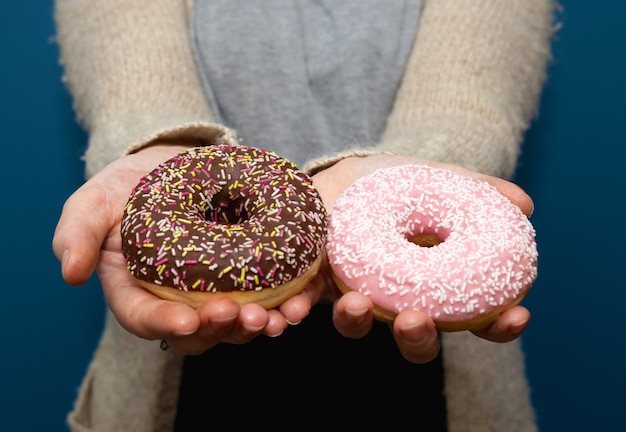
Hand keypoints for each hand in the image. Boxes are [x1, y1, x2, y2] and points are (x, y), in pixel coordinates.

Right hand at [52, 144, 294, 354]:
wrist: (176, 164)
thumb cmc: (130, 184)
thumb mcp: (97, 199)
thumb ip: (78, 231)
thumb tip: (71, 274)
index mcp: (135, 289)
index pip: (143, 317)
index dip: (164, 326)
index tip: (186, 323)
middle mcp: (175, 300)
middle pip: (195, 332)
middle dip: (218, 331)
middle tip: (241, 316)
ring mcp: (212, 292)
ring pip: (232, 324)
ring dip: (252, 327)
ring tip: (273, 318)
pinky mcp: (246, 276)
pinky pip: (264, 300)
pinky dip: (280, 307)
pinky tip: (294, 304)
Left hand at [309, 154, 533, 363]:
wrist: (340, 171)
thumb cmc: (397, 182)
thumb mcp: (436, 180)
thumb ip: (475, 192)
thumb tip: (524, 205)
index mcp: (432, 282)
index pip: (475, 317)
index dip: (498, 325)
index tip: (515, 316)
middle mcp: (395, 298)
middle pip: (416, 337)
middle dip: (418, 338)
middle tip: (416, 320)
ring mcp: (354, 293)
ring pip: (358, 325)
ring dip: (356, 323)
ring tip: (354, 303)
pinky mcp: (312, 282)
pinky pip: (303, 308)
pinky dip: (292, 315)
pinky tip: (285, 314)